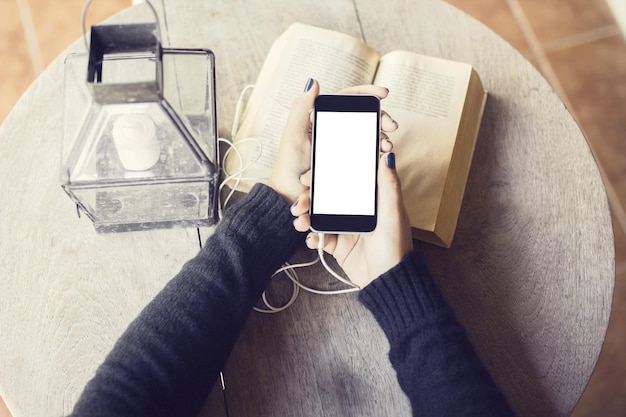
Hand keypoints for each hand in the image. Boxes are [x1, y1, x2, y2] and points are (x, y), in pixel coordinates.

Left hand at [268, 80, 397, 203]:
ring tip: (387, 144)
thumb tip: (313, 81)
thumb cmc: (289, 166)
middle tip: (392, 126)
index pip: (348, 99)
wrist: (292, 196)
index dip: (367, 93)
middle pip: (363, 116)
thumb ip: (301, 108)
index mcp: (322, 118)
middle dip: (381, 117)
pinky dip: (379, 150)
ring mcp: (343, 146)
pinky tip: (384, 154)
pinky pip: (368, 152)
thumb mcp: (293, 136)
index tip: (384, 94)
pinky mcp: (349, 161)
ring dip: (383, 135)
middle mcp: (335, 129)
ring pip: (369, 133)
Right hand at [291, 152, 412, 287]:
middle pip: (327, 197)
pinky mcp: (338, 246)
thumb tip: (386, 156)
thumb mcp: (393, 213)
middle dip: (309, 198)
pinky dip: (311, 236)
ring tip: (301, 222)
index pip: (344, 181)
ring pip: (319, 215)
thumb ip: (388, 184)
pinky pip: (319, 236)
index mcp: (369, 200)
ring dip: (306, 216)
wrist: (386, 280)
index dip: (325, 176)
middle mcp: (356, 211)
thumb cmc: (396, 247)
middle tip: (300, 203)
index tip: (309, 177)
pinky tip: (310, 239)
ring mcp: (345, 228)